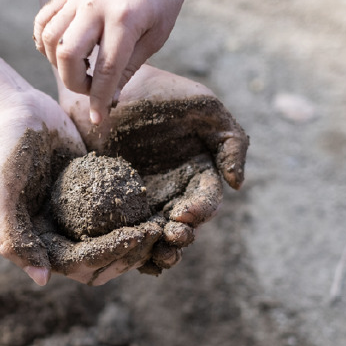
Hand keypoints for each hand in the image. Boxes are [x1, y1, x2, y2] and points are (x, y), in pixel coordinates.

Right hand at [0, 88, 162, 286]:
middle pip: (98, 259)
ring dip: (135, 238)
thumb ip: (13, 237)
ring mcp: (72, 210)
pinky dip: (132, 208)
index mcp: (35, 239)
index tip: (136, 237)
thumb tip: (43, 281)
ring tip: (160, 223)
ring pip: (109, 236)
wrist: (8, 104)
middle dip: (128, 253)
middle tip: (155, 233)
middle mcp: (55, 230)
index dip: (108, 255)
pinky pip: (113, 205)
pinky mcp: (87, 186)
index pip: (78, 263)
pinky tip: (153, 199)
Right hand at [34, 0, 218, 125]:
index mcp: (125, 18)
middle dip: (75, 83)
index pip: (106, 69)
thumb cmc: (162, 1)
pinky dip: (45, 42)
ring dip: (58, 63)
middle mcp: (97, 4)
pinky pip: (43, 20)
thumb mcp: (155, 37)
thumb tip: (108, 99)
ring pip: (49, 38)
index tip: (98, 119)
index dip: (99, 99)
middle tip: (91, 88)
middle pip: (68, 54)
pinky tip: (60, 51)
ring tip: (80, 68)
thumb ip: (129, 67)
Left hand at [58, 65, 248, 273]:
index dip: (200, 211)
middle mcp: (175, 192)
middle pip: (185, 226)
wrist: (108, 89)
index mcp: (199, 174)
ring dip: (160, 252)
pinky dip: (131, 251)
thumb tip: (237, 184)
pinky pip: (127, 234)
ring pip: (158, 237)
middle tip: (171, 236)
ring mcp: (145, 201)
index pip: (207, 201)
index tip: (183, 213)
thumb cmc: (159, 93)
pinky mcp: (116, 205)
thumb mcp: (204, 107)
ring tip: (156, 256)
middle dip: (181, 237)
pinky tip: (127, 256)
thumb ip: (231, 141)